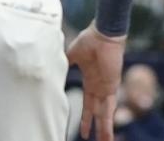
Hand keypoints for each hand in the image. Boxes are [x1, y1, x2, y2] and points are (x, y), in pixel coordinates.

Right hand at [67, 24, 126, 140]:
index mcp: (91, 80)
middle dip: (96, 127)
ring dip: (104, 129)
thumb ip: (65, 64)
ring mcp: (107, 88)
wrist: (102, 33)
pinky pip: (109, 108)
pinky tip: (107, 134)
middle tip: (94, 140)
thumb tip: (52, 69)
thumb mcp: (72, 55)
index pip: (88, 104)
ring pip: (105, 114)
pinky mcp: (112, 87)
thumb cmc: (89, 40)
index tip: (83, 129)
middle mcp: (100, 87)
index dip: (86, 117)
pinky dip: (108, 122)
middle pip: (97, 112)